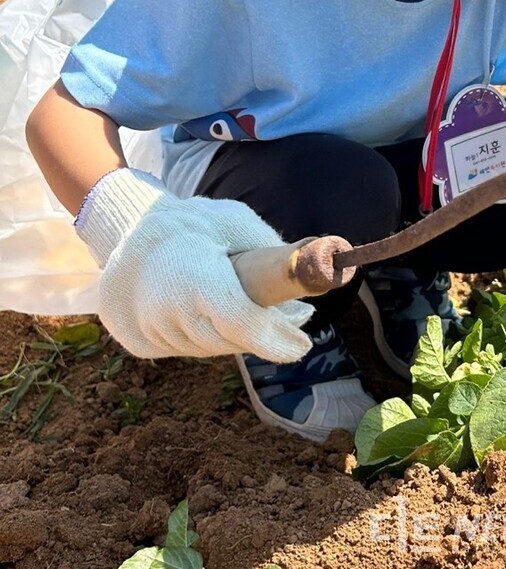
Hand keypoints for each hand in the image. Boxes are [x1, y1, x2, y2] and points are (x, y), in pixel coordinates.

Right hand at [76, 168, 314, 361]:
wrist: (129, 229)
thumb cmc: (194, 223)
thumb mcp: (236, 221)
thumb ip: (271, 248)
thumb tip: (313, 274)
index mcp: (193, 278)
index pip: (240, 322)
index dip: (275, 338)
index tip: (304, 343)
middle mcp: (167, 311)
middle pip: (231, 341)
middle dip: (267, 337)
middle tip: (297, 327)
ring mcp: (150, 330)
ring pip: (211, 348)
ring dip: (240, 339)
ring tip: (264, 319)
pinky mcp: (141, 342)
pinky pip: (189, 348)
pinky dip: (213, 338)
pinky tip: (225, 321)